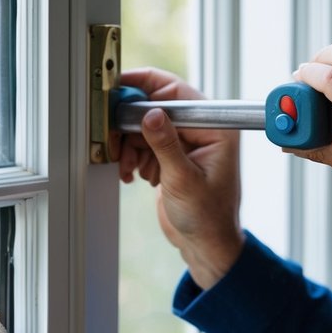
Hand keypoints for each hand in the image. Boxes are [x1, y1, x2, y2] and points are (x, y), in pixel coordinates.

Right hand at [117, 67, 245, 288]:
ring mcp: (185, 143)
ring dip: (132, 146)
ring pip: (147, 128)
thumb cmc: (207, 217)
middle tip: (116, 138)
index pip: (178, 93)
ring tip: (130, 168)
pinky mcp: (172, 157)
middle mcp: (201, 131)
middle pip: (158, 108)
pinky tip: (135, 174)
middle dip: (133, 125)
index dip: (147, 88)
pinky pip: (146, 145)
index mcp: (215, 128)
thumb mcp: (183, 180)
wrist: (204, 244)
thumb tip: (151, 114)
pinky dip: (135, 158)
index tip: (121, 88)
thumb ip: (165, 145)